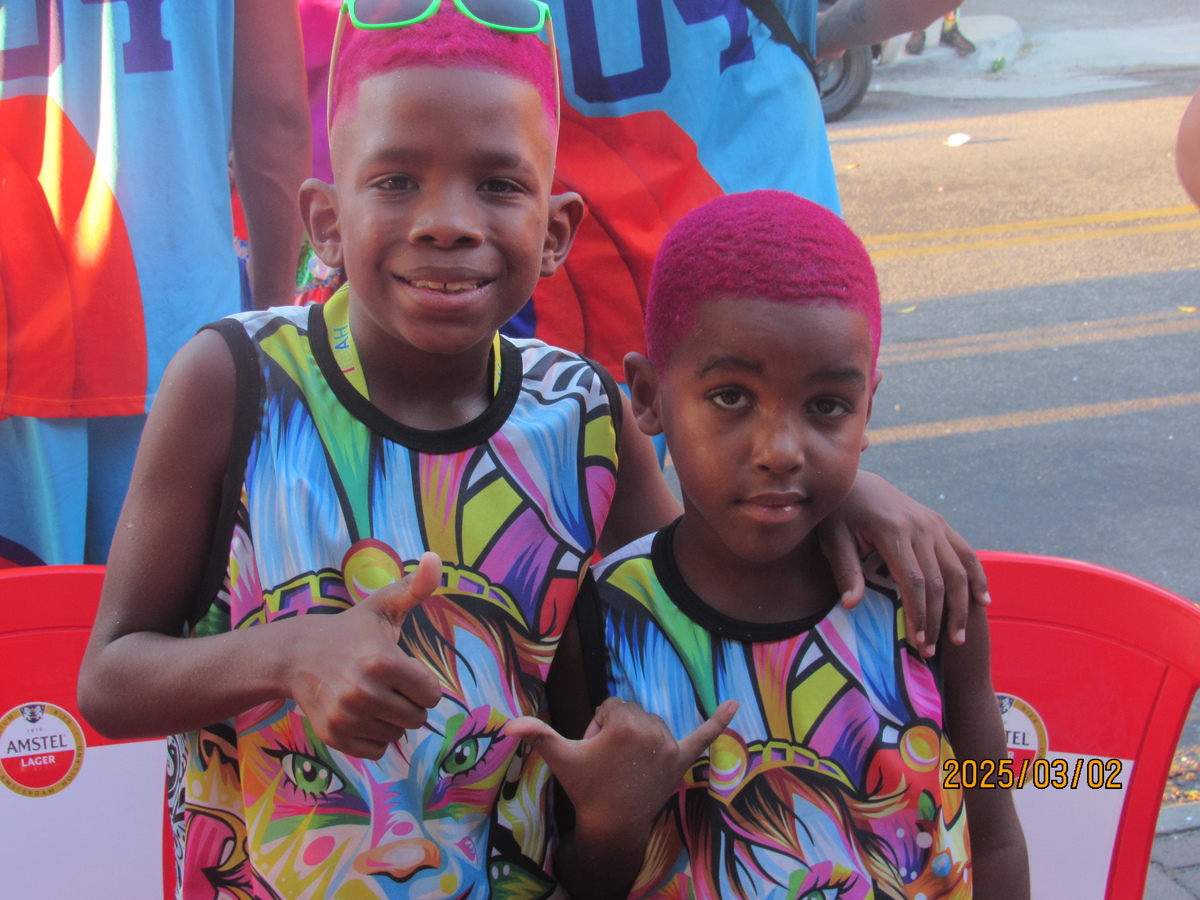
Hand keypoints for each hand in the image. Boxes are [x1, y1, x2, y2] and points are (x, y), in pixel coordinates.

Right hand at [286, 551, 443, 758]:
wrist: (296, 655)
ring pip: (397, 734)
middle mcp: (364, 692)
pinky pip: (376, 750)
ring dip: (392, 719)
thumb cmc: (350, 631)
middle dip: (410, 703)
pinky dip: (375, 736)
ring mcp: (347, 716)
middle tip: (389, 685)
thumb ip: (415, 587)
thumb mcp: (382, 606)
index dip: (423, 684)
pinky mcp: (334, 735)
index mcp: (382, 662)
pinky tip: (361, 713)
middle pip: (417, 718)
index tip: (405, 672)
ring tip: (373, 697)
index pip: (431, 694)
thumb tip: (436, 559)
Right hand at [505, 697, 737, 844]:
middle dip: (615, 731)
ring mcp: (669, 745)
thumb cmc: (586, 790)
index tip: (594, 753)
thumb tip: (508, 725)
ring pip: (649, 722)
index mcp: (625, 723)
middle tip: (607, 764)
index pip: (609, 706)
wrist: (612, 826)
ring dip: (636, 737)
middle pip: (629, 712)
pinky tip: (735, 706)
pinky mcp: (682, 760)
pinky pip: (703, 736)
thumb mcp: (562, 759)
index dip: (596, 728)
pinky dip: (720, 721)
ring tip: (625, 766)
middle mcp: (652, 729)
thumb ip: (538, 735)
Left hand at [818, 471, 988, 656]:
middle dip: (938, 619)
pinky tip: (982, 602)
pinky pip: (966, 553)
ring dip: (962, 606)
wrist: (857, 483)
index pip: (914, 581)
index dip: (919, 614)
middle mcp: (921, 526)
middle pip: (940, 580)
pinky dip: (977, 578)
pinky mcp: (940, 524)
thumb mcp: (833, 539)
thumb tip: (851, 606)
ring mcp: (934, 523)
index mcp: (893, 530)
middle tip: (932, 651)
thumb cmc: (839, 515)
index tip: (918, 642)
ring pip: (959, 570)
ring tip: (958, 638)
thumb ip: (845, 571)